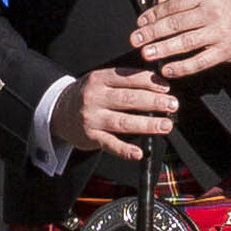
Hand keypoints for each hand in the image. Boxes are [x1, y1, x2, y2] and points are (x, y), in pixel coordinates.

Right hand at [65, 63, 179, 149]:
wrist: (58, 111)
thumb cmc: (86, 95)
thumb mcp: (100, 80)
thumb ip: (123, 80)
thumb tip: (156, 84)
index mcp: (100, 79)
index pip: (129, 78)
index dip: (150, 82)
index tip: (166, 87)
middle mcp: (95, 97)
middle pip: (129, 99)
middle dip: (154, 102)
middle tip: (173, 105)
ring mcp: (92, 118)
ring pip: (123, 121)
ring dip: (147, 124)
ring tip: (165, 125)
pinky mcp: (91, 137)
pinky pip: (110, 144)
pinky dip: (125, 150)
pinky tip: (139, 153)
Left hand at [131, 0, 230, 84]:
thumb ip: (184, 1)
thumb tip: (157, 4)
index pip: (173, 5)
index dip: (154, 14)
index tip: (140, 22)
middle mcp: (211, 13)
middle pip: (176, 23)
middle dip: (152, 32)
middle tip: (135, 39)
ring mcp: (218, 33)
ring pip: (185, 42)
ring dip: (163, 48)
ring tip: (146, 54)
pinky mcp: (224, 51)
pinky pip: (199, 61)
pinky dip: (182, 66)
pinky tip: (168, 69)